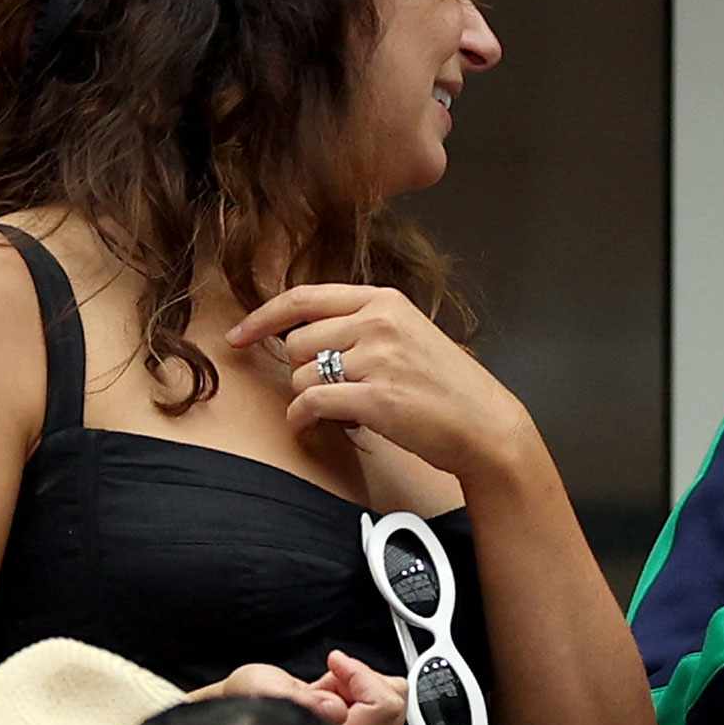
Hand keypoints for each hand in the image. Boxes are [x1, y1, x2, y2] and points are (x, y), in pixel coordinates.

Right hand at [189, 655, 407, 724]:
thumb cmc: (243, 715)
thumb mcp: (264, 693)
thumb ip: (304, 700)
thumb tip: (339, 708)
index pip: (382, 705)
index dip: (361, 675)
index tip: (335, 662)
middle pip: (394, 706)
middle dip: (364, 681)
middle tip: (330, 677)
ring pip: (388, 710)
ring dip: (359, 690)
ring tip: (323, 690)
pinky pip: (377, 716)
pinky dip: (357, 700)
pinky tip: (326, 701)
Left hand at [226, 285, 533, 480]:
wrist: (485, 424)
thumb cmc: (447, 387)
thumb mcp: (409, 335)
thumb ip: (363, 326)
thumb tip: (302, 337)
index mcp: (384, 301)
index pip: (304, 297)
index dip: (262, 317)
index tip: (238, 335)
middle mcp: (378, 322)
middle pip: (297, 342)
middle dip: (303, 372)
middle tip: (332, 391)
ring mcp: (377, 359)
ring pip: (301, 375)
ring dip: (309, 398)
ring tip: (344, 410)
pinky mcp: (376, 398)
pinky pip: (311, 403)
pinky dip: (302, 419)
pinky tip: (310, 426)